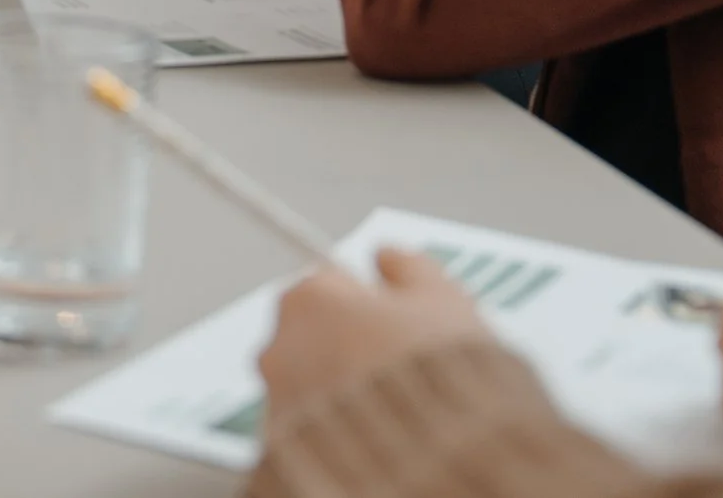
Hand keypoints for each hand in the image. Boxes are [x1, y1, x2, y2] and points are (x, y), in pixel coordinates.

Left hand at [258, 250, 489, 429]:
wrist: (433, 466)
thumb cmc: (441, 386)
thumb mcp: (447, 305)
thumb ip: (411, 268)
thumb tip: (390, 257)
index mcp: (313, 298)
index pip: (332, 281)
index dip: (371, 301)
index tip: (394, 319)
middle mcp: (280, 344)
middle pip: (315, 330)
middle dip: (351, 343)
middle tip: (401, 367)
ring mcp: (276, 398)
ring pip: (308, 379)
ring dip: (341, 386)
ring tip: (396, 410)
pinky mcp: (279, 447)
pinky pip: (307, 425)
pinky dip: (332, 428)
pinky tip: (375, 438)